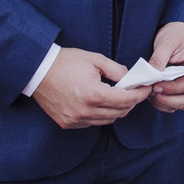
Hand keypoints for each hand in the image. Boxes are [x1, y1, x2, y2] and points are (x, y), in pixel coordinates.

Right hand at [32, 47, 151, 128]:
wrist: (37, 70)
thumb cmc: (65, 62)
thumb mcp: (95, 59)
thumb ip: (117, 70)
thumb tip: (130, 79)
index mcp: (94, 95)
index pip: (126, 100)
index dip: (140, 94)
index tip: (146, 88)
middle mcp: (85, 111)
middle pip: (119, 113)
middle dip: (131, 102)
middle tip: (134, 90)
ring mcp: (75, 120)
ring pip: (107, 120)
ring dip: (116, 109)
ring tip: (118, 95)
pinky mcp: (67, 123)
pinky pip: (92, 123)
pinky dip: (101, 114)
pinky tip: (100, 102)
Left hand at [147, 22, 183, 113]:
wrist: (182, 29)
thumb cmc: (178, 33)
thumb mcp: (167, 42)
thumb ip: (159, 59)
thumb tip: (150, 76)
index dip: (170, 89)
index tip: (154, 87)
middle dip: (168, 100)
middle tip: (151, 93)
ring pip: (183, 103)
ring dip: (166, 103)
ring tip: (150, 93)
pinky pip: (178, 101)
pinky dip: (166, 102)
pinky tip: (155, 94)